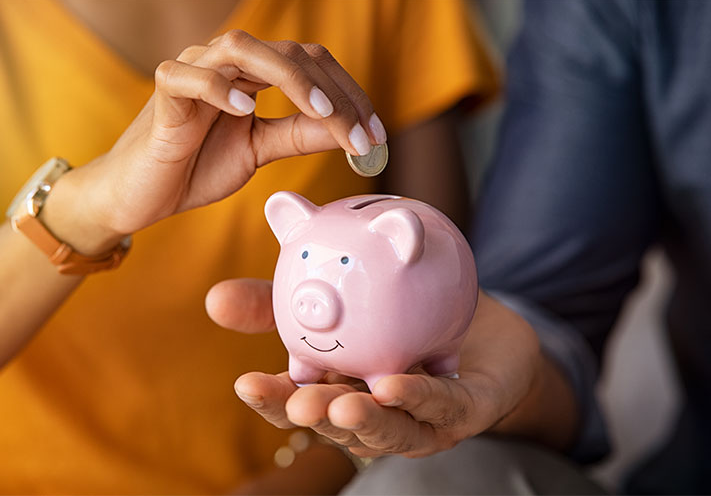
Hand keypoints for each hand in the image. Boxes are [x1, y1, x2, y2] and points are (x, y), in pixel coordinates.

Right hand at [43, 31, 385, 253]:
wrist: (143, 194)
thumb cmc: (197, 166)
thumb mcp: (259, 150)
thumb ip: (298, 136)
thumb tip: (347, 132)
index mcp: (254, 75)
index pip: (312, 66)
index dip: (349, 96)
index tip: (376, 137)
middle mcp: (227, 63)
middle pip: (291, 53)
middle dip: (334, 94)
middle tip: (362, 135)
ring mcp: (193, 71)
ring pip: (243, 49)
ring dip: (290, 79)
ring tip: (322, 114)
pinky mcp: (163, 93)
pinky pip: (187, 76)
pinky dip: (217, 88)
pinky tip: (245, 111)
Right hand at [206, 280, 559, 458]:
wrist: (480, 320)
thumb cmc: (403, 315)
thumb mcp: (339, 300)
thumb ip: (281, 302)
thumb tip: (214, 298)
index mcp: (339, 387)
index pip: (298, 401)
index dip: (273, 399)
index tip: (245, 383)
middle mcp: (374, 411)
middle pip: (336, 423)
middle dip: (313, 417)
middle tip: (295, 402)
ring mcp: (418, 419)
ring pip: (387, 429)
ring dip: (361, 420)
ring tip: (338, 405)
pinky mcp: (462, 412)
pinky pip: (441, 407)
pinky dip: (418, 397)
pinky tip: (395, 385)